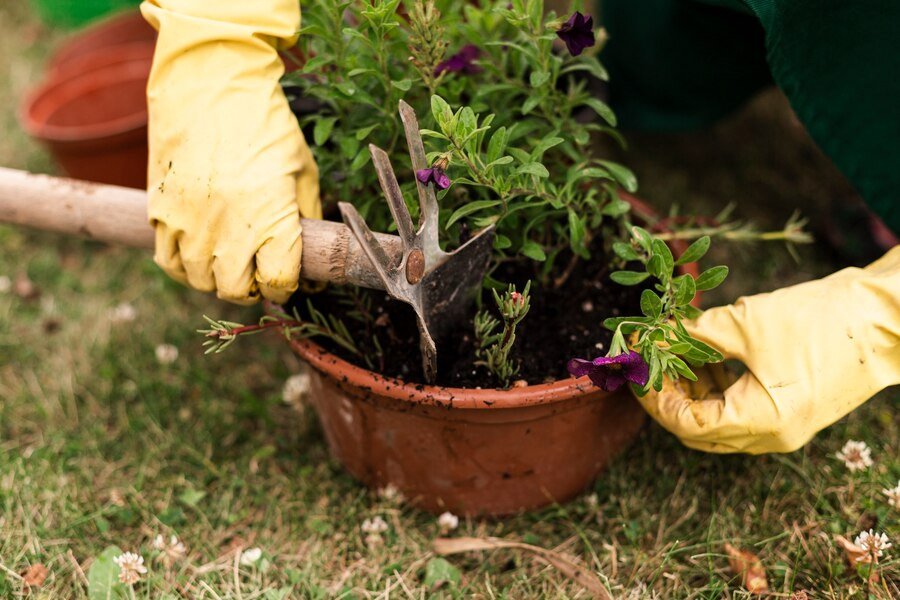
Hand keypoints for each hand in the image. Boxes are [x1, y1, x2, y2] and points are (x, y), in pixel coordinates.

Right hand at [141, 0, 320, 303]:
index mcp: (270, 216)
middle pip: (236, 290)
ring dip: (218, 280)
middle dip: (252, 288)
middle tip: (259, 273)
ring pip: (201, 281)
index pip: (277, 282)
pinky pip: (168, 262)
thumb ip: (307, 216)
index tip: (287, 277)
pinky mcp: (160, 211)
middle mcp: (228, 226)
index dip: (286, 286)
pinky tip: (200, 256)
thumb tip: (312, 256)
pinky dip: (186, 268)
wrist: (209, 84)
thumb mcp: (302, 169)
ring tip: (230, 263)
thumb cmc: (266, 124)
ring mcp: (189, 221)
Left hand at [636, 246, 899, 452]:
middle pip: (698, 429)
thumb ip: (691, 335)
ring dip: (690, 389)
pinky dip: (716, 387)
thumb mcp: (745, 324)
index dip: (653, 396)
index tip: (632, 366)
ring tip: (669, 352)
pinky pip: (740, 409)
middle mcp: (771, 436)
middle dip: (667, 394)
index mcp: (760, 422)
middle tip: (645, 362)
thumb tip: (650, 337)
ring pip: (717, 420)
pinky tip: (701, 355)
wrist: (886, 318)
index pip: (686, 424)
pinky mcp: (790, 411)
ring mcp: (784, 427)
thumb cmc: (819, 319)